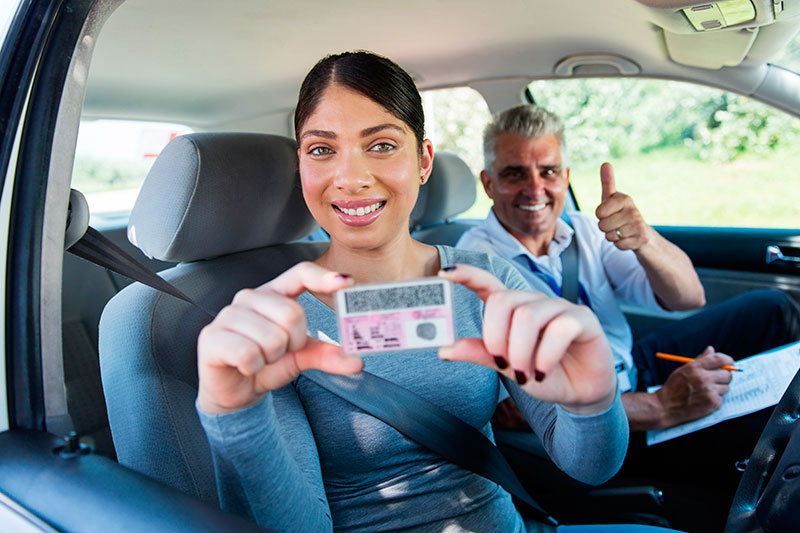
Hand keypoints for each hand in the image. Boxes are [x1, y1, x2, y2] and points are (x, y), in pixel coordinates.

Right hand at [197, 262, 363, 414]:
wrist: (234, 391)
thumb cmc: (266, 364)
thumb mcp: (300, 357)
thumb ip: (327, 355)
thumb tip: (357, 361)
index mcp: (274, 294)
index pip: (300, 273)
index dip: (323, 276)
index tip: (347, 284)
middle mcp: (250, 297)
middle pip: (293, 314)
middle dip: (294, 343)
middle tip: (281, 352)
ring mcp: (229, 315)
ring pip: (272, 338)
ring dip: (273, 358)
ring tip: (261, 359)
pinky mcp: (212, 337)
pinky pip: (249, 354)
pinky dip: (255, 368)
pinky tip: (246, 367)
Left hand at [438, 264, 615, 414]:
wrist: (580, 393)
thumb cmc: (543, 375)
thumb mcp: (508, 367)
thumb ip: (481, 354)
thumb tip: (445, 349)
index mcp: (513, 310)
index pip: (487, 284)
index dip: (467, 275)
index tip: (445, 273)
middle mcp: (534, 302)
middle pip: (504, 301)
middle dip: (496, 337)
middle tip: (503, 364)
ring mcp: (560, 307)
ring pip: (528, 316)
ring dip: (520, 352)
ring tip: (525, 376)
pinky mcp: (583, 319)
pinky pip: (559, 328)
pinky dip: (545, 355)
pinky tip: (542, 371)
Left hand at [595, 162, 651, 250]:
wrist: (643, 234)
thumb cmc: (622, 214)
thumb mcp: (613, 198)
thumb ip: (608, 183)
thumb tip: (605, 163)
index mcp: (624, 199)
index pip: (599, 212)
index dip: (600, 216)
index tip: (610, 213)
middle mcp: (633, 210)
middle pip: (602, 225)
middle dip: (605, 228)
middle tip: (616, 224)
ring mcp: (638, 225)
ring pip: (610, 236)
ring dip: (613, 237)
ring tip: (622, 231)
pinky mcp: (641, 239)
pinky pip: (618, 245)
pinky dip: (620, 245)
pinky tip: (628, 239)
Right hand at [653, 346, 734, 427]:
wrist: (666, 407)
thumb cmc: (674, 387)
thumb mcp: (684, 369)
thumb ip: (700, 359)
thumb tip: (711, 349)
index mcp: (695, 367)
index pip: (719, 359)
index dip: (727, 360)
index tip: (729, 362)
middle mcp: (703, 378)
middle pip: (727, 374)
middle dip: (724, 376)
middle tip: (718, 379)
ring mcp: (709, 391)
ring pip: (726, 387)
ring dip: (719, 388)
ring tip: (706, 391)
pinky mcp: (712, 403)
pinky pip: (721, 398)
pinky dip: (715, 399)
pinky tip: (704, 399)